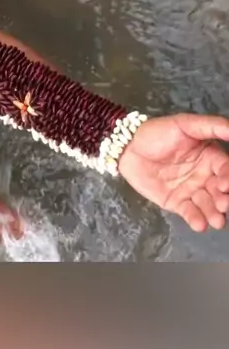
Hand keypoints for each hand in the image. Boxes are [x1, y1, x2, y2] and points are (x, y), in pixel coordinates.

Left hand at [118, 114, 228, 230]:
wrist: (128, 147)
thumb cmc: (158, 132)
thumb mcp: (185, 124)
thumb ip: (211, 126)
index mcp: (211, 157)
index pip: (226, 169)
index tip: (225, 184)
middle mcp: (205, 176)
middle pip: (221, 191)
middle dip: (224, 199)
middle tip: (223, 204)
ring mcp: (191, 191)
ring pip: (208, 205)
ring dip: (214, 213)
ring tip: (217, 220)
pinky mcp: (177, 202)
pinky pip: (190, 212)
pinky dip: (196, 219)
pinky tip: (200, 224)